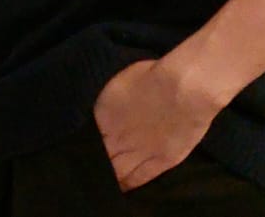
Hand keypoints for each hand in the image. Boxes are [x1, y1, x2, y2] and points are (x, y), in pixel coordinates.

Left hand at [95, 58, 222, 189]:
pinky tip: (122, 188)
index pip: (87, 140)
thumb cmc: (151, 76)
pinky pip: (139, 178)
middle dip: (94, 164)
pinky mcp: (161, 161)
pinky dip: (128, 184)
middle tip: (90, 170)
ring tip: (104, 182)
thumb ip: (106, 106)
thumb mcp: (116, 87)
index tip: (81, 151)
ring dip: (110, 177)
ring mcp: (139, 152)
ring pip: (117, 172)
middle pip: (100, 158)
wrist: (183, 88)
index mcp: (102, 118)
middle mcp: (117, 139)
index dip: (84, 147)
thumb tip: (101, 115)